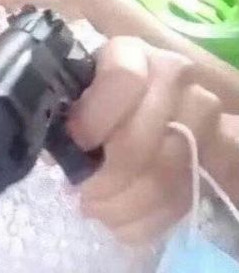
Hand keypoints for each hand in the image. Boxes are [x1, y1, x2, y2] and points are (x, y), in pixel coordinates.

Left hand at [66, 36, 222, 244]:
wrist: (145, 101)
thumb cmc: (96, 92)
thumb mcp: (76, 86)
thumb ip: (63, 104)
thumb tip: (56, 149)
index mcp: (132, 53)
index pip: (123, 78)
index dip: (96, 116)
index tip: (76, 141)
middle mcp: (174, 77)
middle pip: (142, 140)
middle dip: (105, 177)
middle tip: (80, 190)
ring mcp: (200, 114)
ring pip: (165, 175)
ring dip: (123, 203)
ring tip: (94, 206)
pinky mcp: (216, 151)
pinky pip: (182, 198)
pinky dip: (144, 219)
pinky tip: (118, 219)